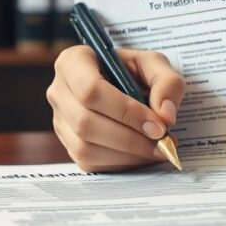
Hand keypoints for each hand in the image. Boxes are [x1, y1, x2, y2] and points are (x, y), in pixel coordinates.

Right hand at [46, 46, 185, 171]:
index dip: (125, 111)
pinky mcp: (67, 144)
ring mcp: (59, 120)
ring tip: (156, 149)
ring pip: (85, 147)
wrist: (123, 86)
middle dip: (129, 138)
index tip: (158, 125)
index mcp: (73, 62)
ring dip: (126, 154)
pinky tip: (140, 154)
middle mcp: (58, 91)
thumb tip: (164, 115)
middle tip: (162, 142)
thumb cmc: (134, 72)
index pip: (90, 90)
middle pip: (86, 122)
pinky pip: (89, 162)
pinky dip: (119, 163)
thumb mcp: (154, 65)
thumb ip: (167, 83)